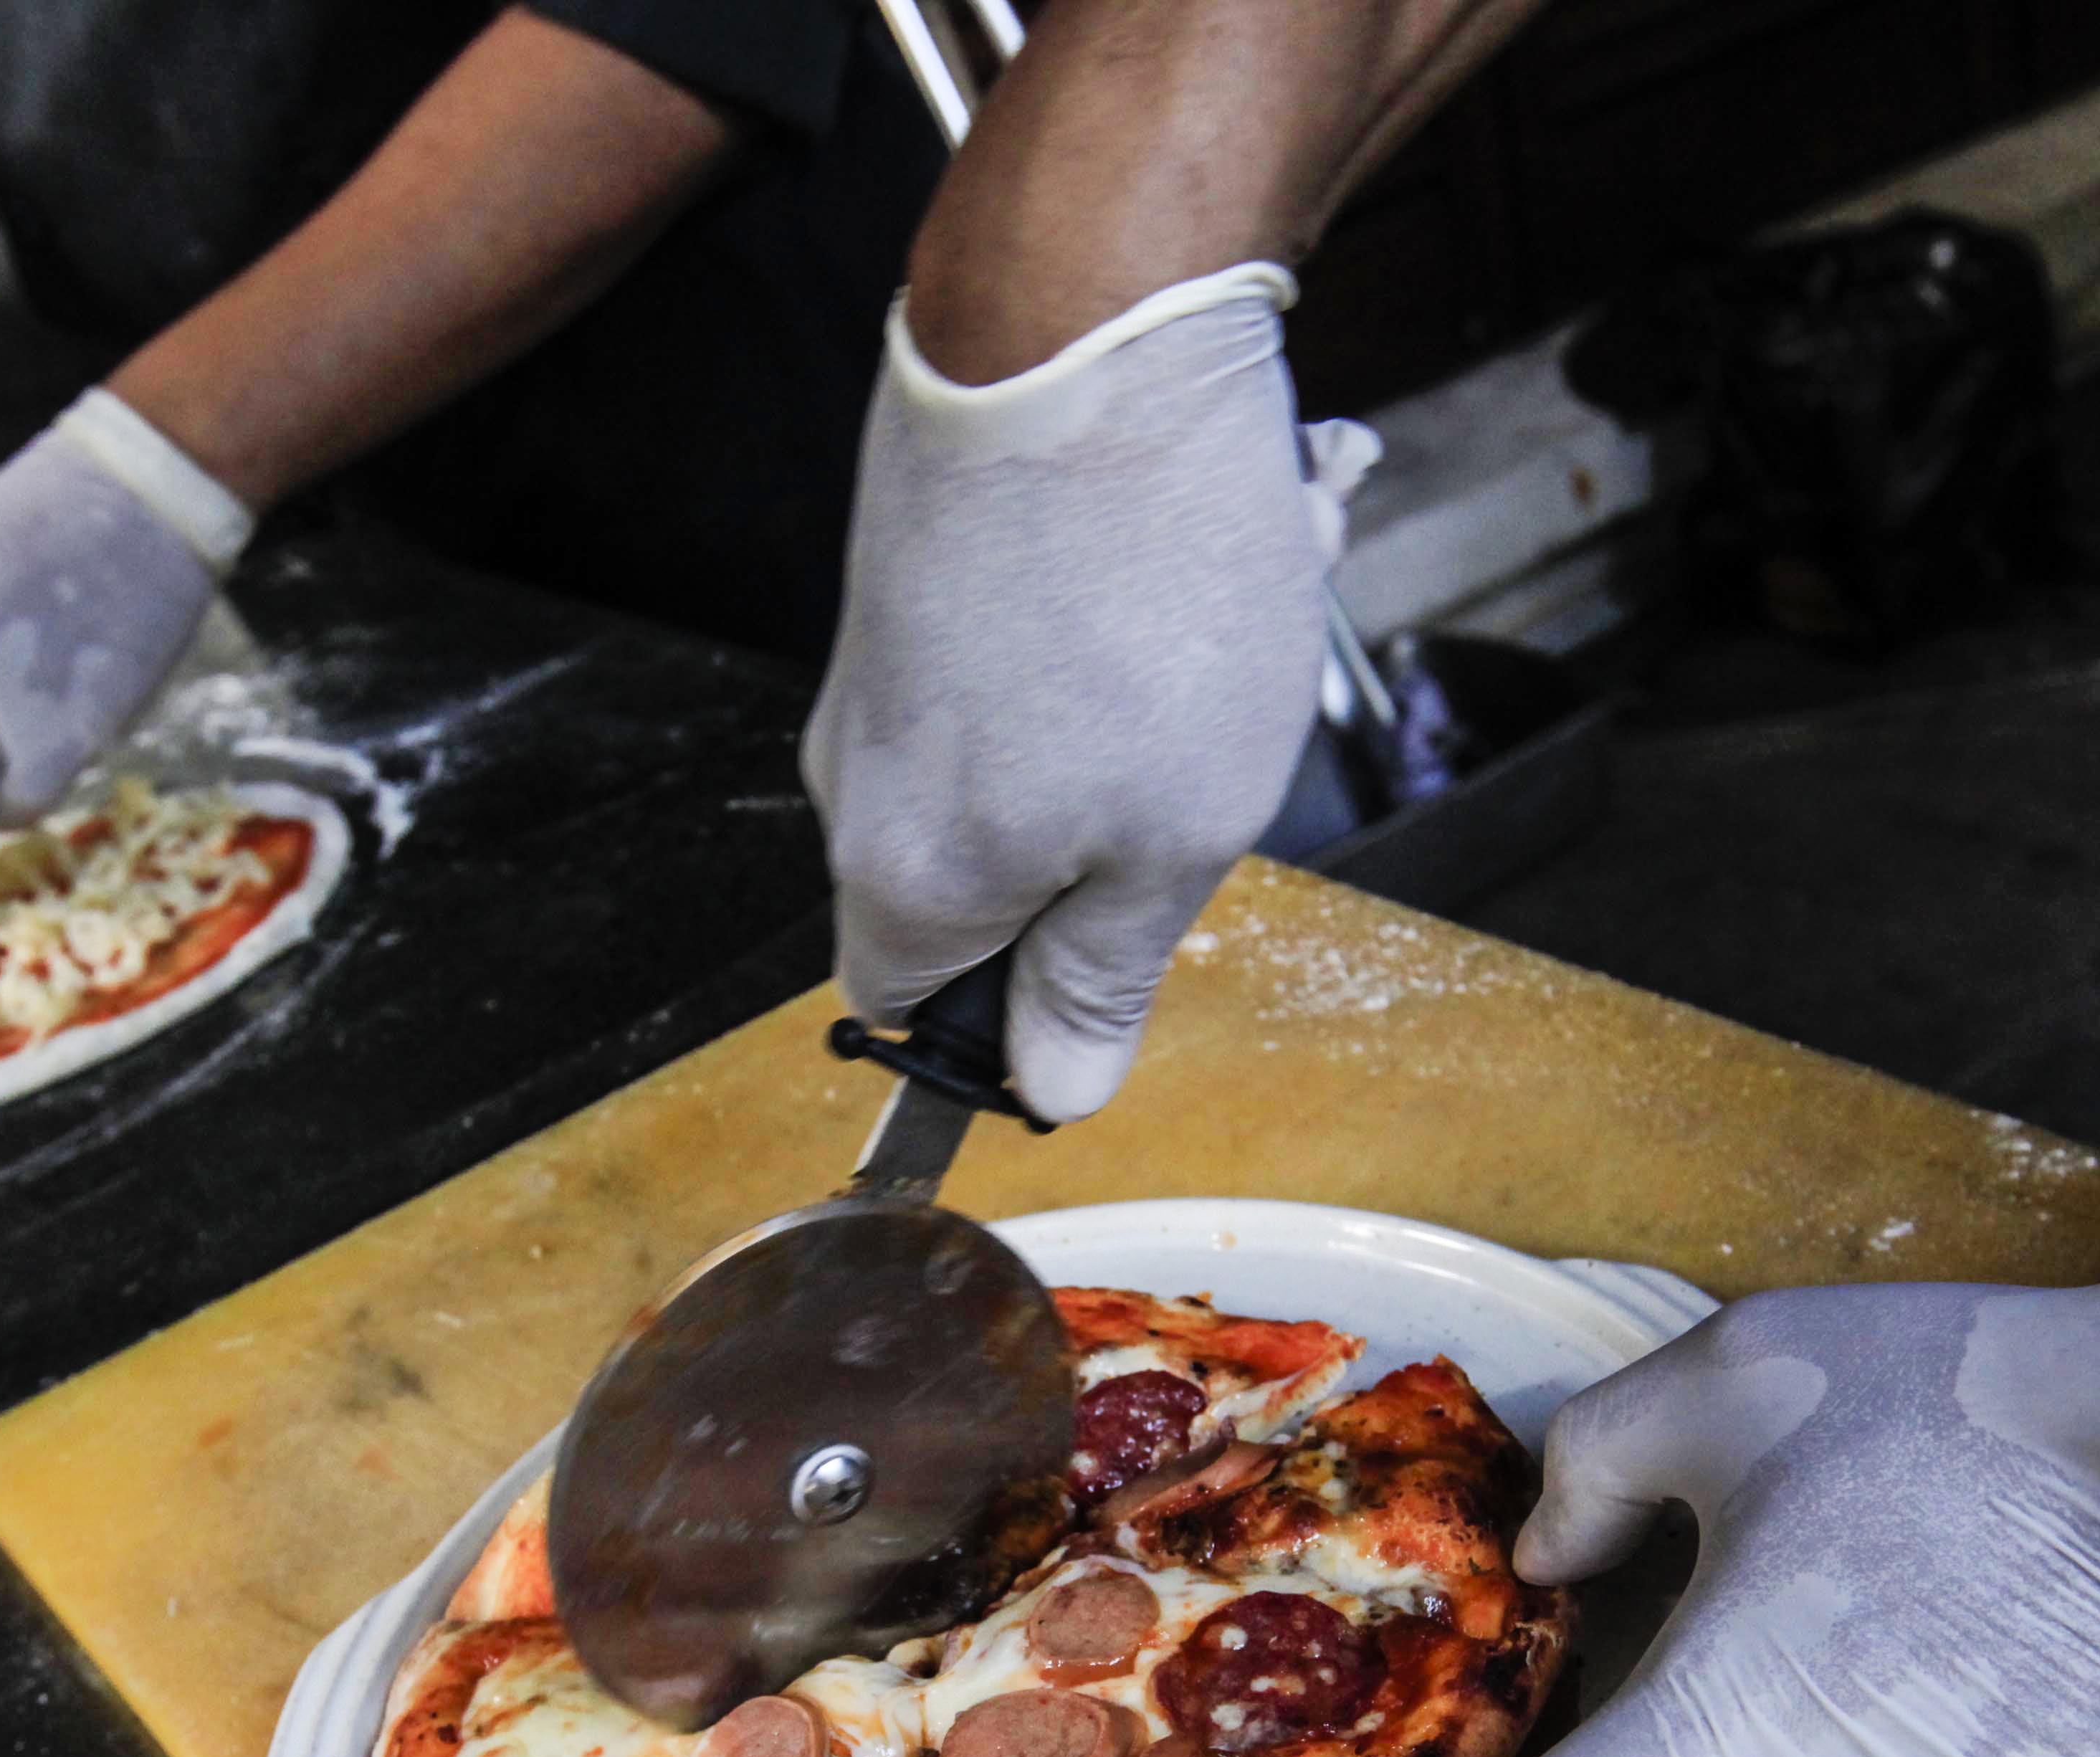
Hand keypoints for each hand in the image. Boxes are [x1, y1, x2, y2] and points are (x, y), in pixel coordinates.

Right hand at [801, 266, 1375, 1121]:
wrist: (1084, 324)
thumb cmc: (1140, 591)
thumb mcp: (1167, 842)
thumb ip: (1101, 978)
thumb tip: (1058, 1089)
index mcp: (905, 877)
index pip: (913, 1014)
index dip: (1016, 1020)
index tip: (1112, 975)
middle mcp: (858, 774)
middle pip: (988, 880)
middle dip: (1128, 832)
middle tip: (1215, 759)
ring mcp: (883, 662)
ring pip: (1037, 748)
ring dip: (1162, 706)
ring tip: (1241, 614)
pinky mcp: (920, 569)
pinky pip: (1038, 645)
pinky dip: (1137, 616)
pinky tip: (1220, 545)